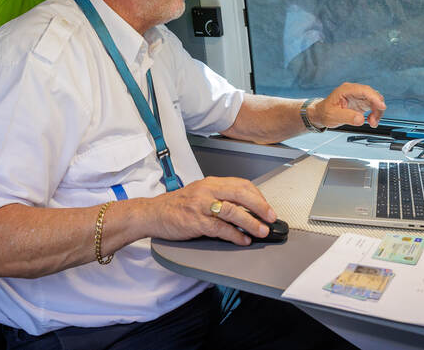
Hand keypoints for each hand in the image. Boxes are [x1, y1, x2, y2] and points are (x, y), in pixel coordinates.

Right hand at [146, 177, 275, 244]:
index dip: (258, 196)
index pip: (242, 184)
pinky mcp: (195, 221)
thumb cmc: (176, 205)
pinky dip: (235, 235)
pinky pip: (220, 228)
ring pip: (233, 211)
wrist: (152, 213)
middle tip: (271, 217)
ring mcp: (201, 205)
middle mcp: (207, 190)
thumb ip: (220, 198)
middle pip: (241, 194)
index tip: (267, 208)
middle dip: (260, 206)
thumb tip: (246, 210)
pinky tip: (243, 240)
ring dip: (251, 222)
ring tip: (261, 231)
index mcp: (211, 183)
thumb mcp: (200, 194)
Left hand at [309, 82, 385, 128]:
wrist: (322, 114)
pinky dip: (375, 114)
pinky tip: (371, 121)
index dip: (374, 97)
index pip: (364, 90)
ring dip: (377, 112)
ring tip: (372, 123)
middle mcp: (354, 91)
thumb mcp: (333, 116)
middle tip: (374, 121)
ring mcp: (359, 97)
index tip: (381, 106)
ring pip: (375, 101)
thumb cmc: (325, 112)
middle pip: (372, 94)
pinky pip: (373, 106)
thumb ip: (347, 117)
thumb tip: (361, 119)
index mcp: (346, 90)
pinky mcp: (361, 103)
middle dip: (377, 107)